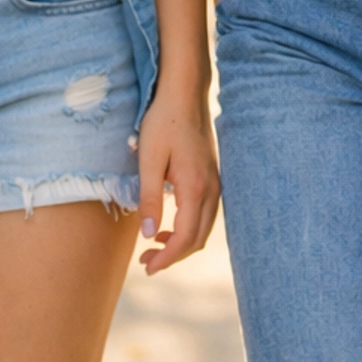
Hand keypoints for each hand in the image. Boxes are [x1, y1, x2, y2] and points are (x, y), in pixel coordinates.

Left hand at [135, 85, 219, 274]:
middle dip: (173, 256)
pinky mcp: (213, 178)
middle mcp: (212, 189)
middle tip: (145, 261)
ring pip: (204, 228)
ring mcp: (216, 184)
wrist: (184, 94)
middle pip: (198, 239)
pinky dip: (189, 228)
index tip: (147, 267)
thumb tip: (149, 234)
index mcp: (196, 188)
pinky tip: (168, 224)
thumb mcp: (149, 159)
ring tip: (153, 245)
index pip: (186, 238)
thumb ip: (150, 198)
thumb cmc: (164, 122)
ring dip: (181, 243)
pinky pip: (205, 214)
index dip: (167, 258)